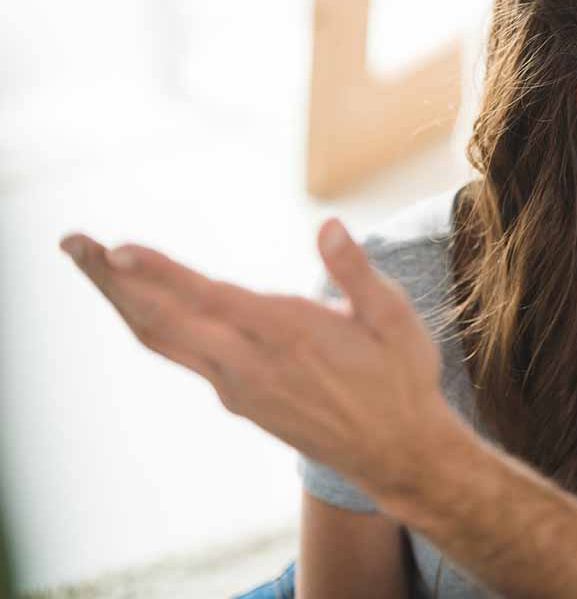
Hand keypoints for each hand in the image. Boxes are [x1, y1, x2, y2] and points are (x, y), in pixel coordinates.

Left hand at [58, 219, 457, 502]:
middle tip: (72, 243)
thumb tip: (329, 226)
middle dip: (112, 280)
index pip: (208, 298)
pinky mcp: (240, 401)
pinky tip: (148, 308)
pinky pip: (184, 356)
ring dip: (124, 301)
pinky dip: (154, 324)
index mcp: (288, 334)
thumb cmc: (400, 380)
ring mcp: (239, 387)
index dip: (158, 274)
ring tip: (93, 267)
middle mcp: (250, 363)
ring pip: (165, 340)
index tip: (115, 249)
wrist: (396, 453)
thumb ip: (356, 272)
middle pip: (163, 319)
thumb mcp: (394, 319)